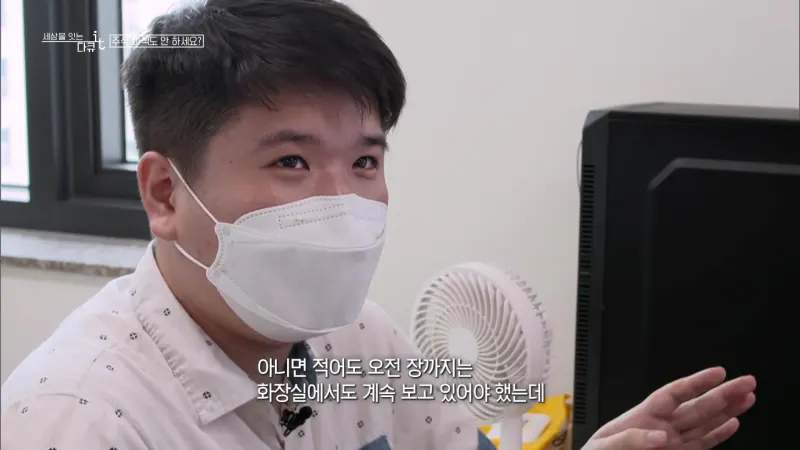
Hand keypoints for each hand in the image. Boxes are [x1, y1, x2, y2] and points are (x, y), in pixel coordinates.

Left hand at [582, 367, 756, 449]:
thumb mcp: (605, 444)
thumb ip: (630, 438)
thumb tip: (660, 437)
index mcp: (642, 416)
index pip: (674, 394)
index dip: (697, 382)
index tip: (718, 372)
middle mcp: (662, 426)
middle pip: (698, 406)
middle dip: (724, 393)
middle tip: (747, 381)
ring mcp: (672, 442)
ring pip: (706, 423)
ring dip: (727, 410)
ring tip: (747, 397)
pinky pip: (702, 444)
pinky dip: (718, 435)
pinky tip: (733, 423)